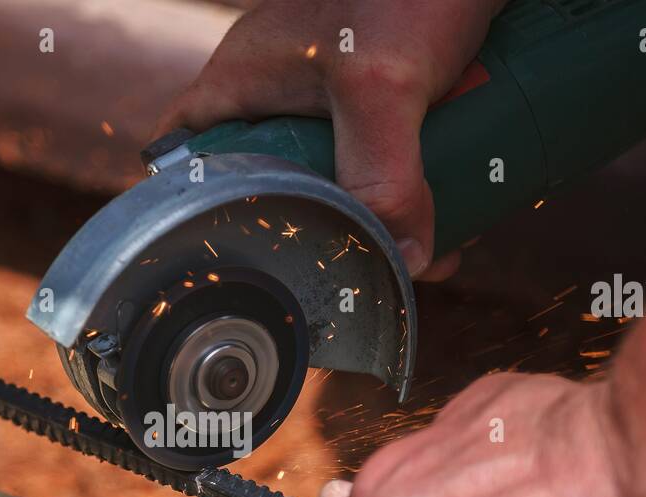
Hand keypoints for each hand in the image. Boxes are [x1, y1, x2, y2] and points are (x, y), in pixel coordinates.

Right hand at [156, 0, 507, 278]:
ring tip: (431, 249)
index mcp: (242, 82)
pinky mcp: (387, 89)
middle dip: (328, 232)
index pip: (187, 159)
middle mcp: (280, 88)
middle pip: (281, 185)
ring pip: (346, 177)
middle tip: (368, 266)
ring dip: (387, 215)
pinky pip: (391, 156)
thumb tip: (401, 259)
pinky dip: (420, 185)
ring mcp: (334, 89)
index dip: (199, 213)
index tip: (239, 263)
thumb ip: (384, 175)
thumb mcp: (383, 84)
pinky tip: (458, 209)